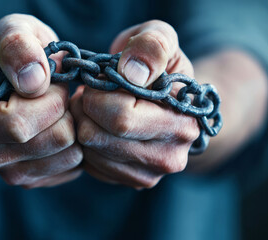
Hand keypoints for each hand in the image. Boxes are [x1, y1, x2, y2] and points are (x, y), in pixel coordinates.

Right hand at [0, 14, 81, 187]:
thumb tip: (34, 82)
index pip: (23, 122)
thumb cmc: (10, 60)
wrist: (1, 91)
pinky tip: (59, 125)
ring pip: (72, 154)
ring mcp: (13, 174)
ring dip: (73, 124)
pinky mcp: (36, 180)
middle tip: (57, 93)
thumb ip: (18, 44)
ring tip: (57, 109)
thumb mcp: (12, 32)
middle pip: (58, 138)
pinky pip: (76, 165)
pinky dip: (75, 142)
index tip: (50, 78)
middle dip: (66, 108)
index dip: (52, 93)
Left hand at [70, 20, 198, 188]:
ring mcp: (150, 174)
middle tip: (92, 92)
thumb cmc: (158, 65)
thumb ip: (152, 45)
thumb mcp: (160, 38)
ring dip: (84, 124)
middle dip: (85, 108)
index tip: (101, 80)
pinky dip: (87, 143)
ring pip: (89, 152)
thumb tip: (133, 75)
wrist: (167, 97)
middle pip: (98, 138)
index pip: (121, 118)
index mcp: (183, 122)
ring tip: (98, 108)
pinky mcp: (130, 181)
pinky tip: (100, 126)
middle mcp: (171, 157)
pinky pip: (89, 165)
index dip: (97, 94)